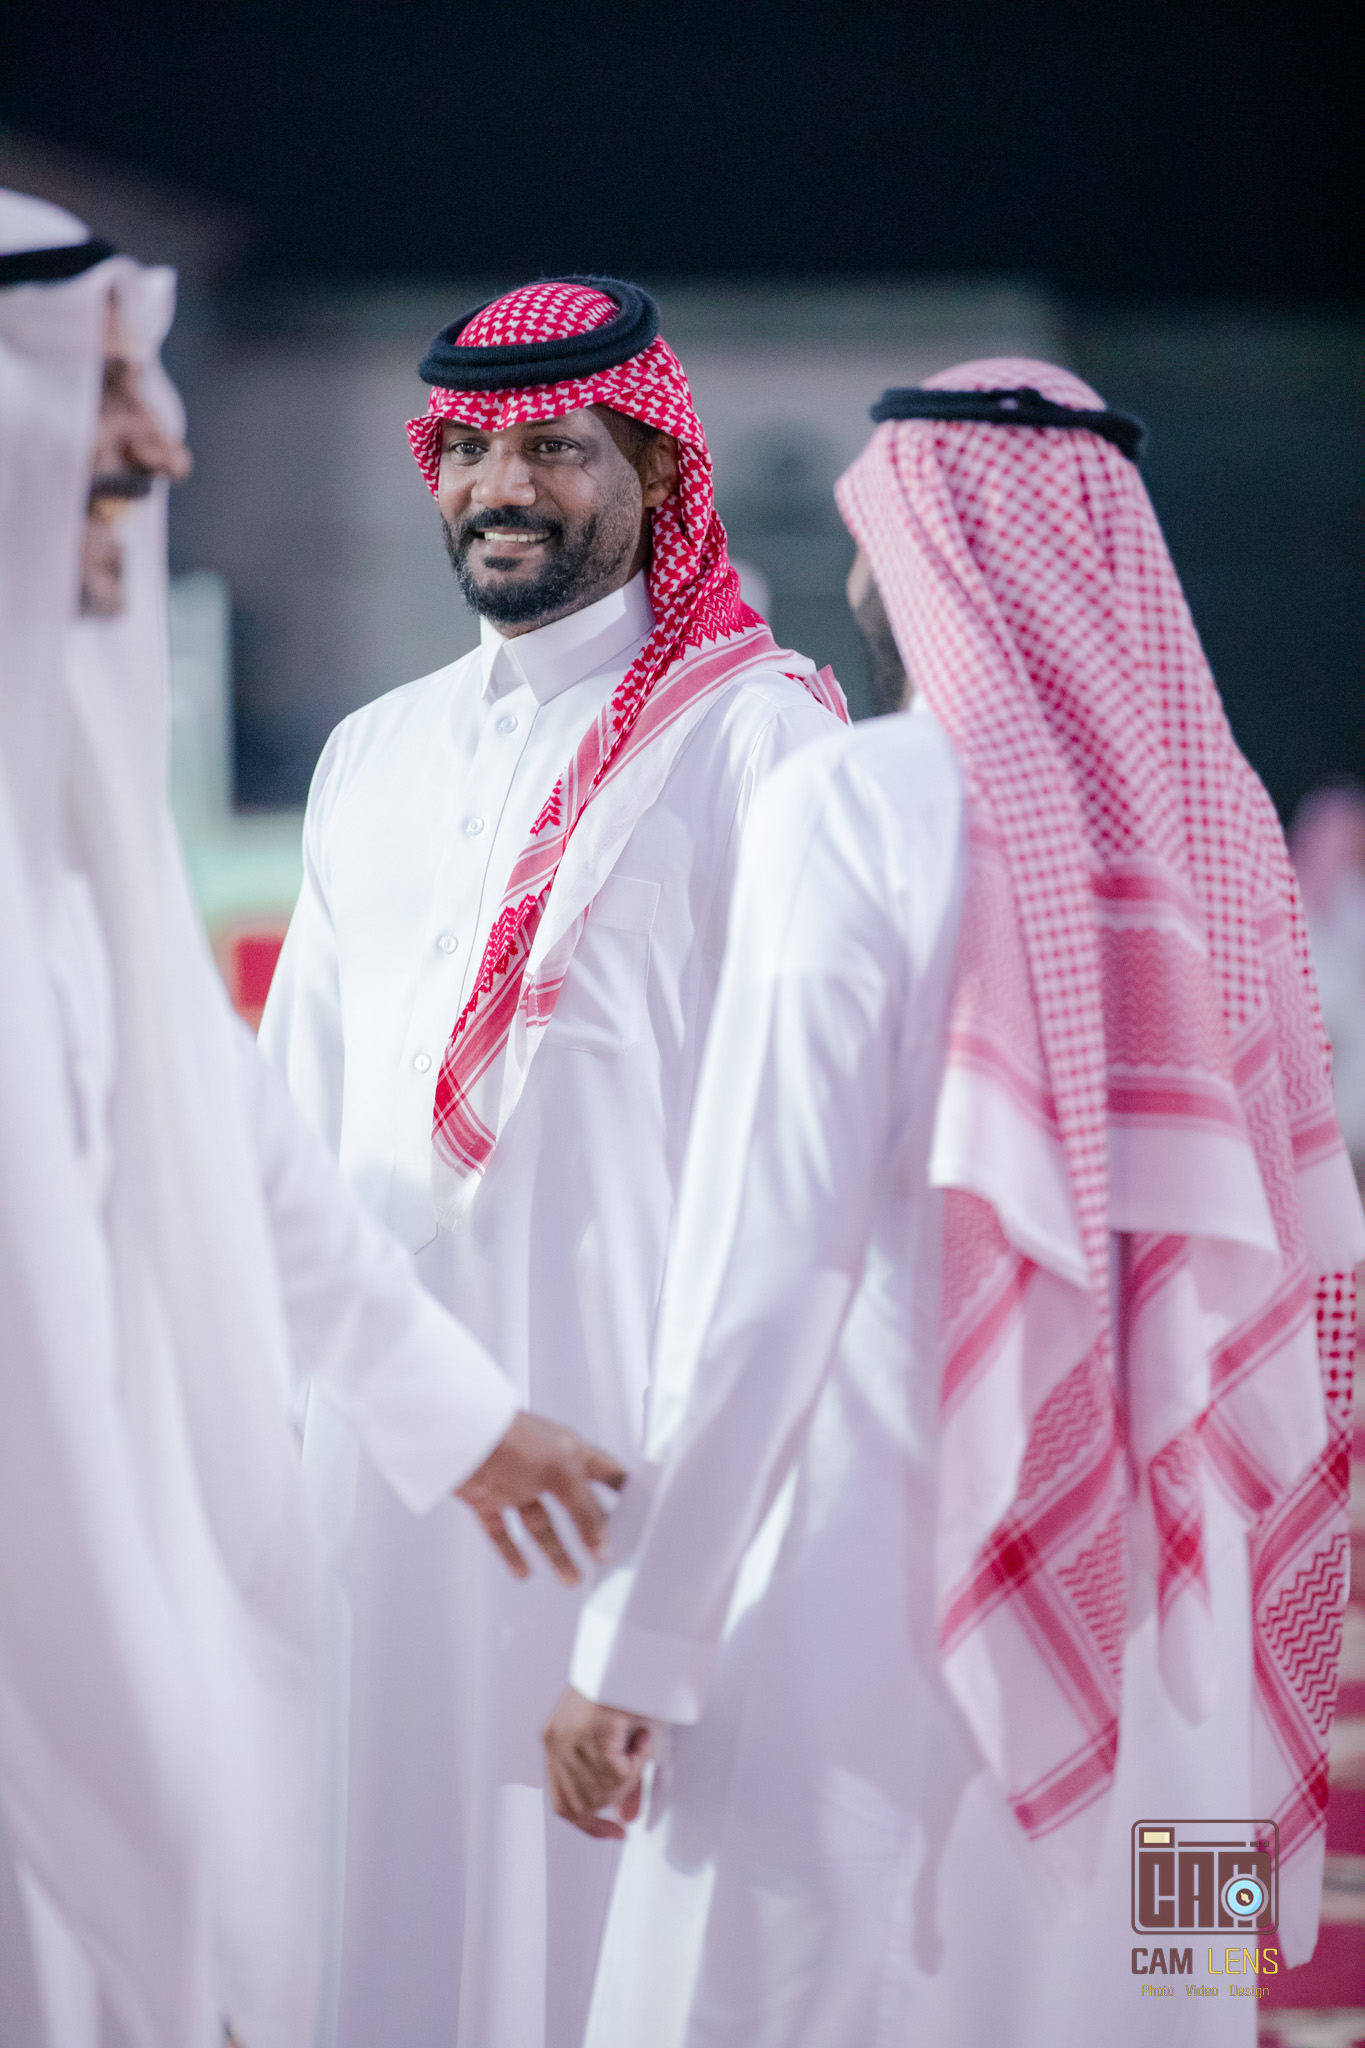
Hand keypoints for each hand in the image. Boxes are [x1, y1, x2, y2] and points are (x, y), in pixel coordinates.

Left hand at [456, 1412, 625, 1584]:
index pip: (607, 1474)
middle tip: (603, 1561)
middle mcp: (546, 1469)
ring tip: (571, 1579)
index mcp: (571, 1452)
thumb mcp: (561, 1473)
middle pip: (575, 1508)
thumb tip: (604, 1542)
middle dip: (590, 1535)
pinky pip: (503, 1532)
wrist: (458, 1438)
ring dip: (556, 1553)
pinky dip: (512, 1553)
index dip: (624, 1493)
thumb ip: (584, 1510)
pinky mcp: (487, 1499)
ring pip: (541, 1525)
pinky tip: (523, 1573)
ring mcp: (517, 1485)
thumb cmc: (513, 1440)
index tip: (640, 1516)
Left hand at [543, 1686, 651, 1839]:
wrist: (630, 1653)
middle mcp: (555, 1742)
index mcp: (554, 1743)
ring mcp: (569, 1738)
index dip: (591, 1825)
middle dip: (617, 1794)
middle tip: (635, 1767)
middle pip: (584, 1804)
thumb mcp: (619, 1744)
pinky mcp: (589, 1732)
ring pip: (604, 1791)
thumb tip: (626, 1818)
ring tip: (636, 1743)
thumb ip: (621, 1783)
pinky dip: (637, 1761)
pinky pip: (618, 1772)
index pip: (563, 1805)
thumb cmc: (624, 1689)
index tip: (615, 1832)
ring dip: (630, 1774)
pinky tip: (638, 1736)